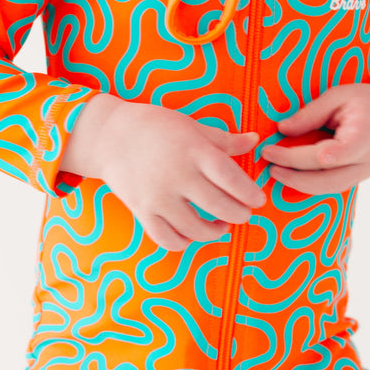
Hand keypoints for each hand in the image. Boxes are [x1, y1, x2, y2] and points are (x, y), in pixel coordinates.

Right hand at [69, 96, 267, 251]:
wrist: (110, 135)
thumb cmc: (157, 126)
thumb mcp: (193, 127)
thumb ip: (225, 140)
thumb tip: (255, 141)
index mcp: (194, 151)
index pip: (231, 178)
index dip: (249, 193)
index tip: (259, 200)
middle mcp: (178, 175)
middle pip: (218, 206)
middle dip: (239, 214)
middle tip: (245, 213)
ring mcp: (158, 196)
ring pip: (195, 229)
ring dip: (215, 232)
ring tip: (223, 226)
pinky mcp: (142, 211)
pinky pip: (167, 238)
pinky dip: (183, 242)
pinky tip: (193, 235)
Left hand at [261, 82, 369, 194]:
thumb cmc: (366, 103)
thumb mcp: (340, 94)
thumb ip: (312, 112)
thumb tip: (282, 129)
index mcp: (367, 132)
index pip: (346, 149)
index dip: (323, 156)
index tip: (298, 154)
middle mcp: (368, 160)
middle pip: (329, 174)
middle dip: (295, 171)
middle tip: (268, 158)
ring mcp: (363, 175)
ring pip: (328, 187)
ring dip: (297, 182)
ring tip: (273, 170)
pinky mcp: (355, 181)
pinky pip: (329, 187)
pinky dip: (307, 184)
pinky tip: (287, 175)